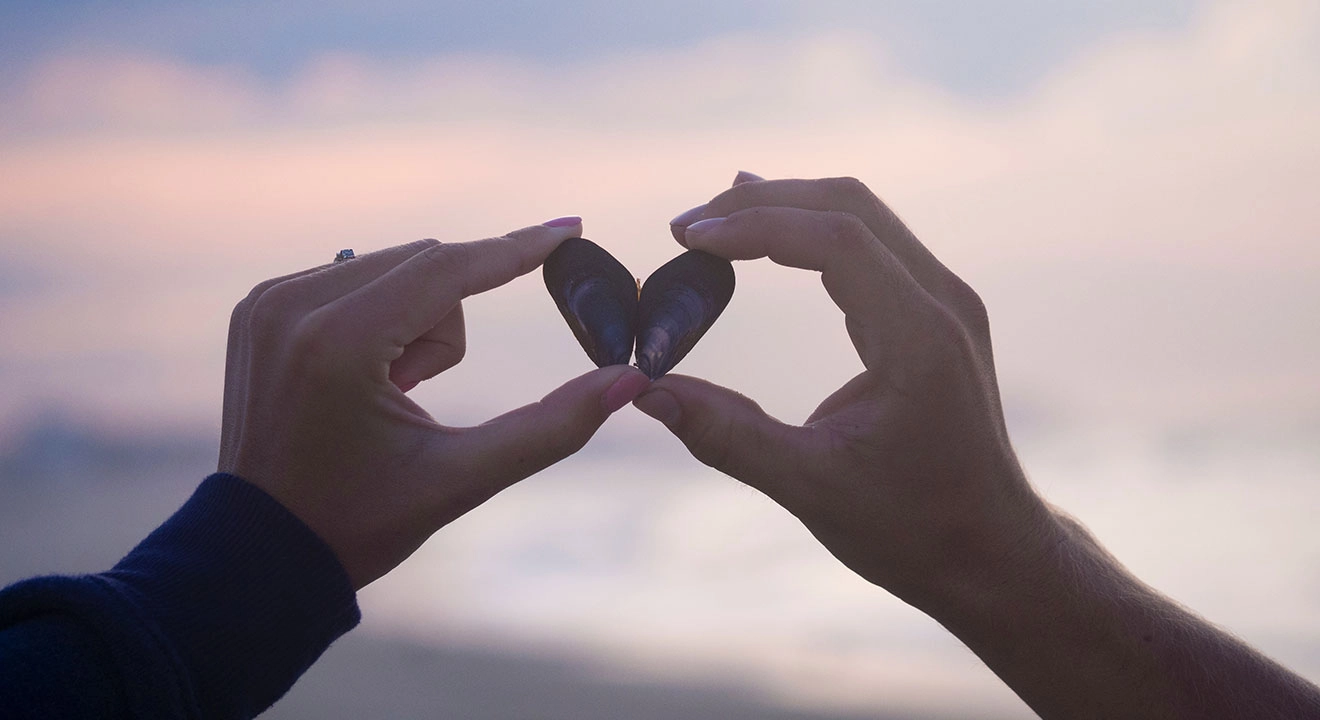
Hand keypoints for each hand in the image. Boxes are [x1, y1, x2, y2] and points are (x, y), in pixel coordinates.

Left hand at [219, 221, 650, 588]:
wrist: (261, 551)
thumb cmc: (360, 521)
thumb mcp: (462, 480)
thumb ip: (551, 428)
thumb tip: (629, 381)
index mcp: (337, 345)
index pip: (447, 268)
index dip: (517, 249)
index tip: (571, 229)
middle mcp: (292, 305)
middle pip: (425, 264)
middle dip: (446, 327)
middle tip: (414, 395)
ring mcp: (267, 301)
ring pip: (394, 267)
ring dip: (414, 321)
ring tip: (385, 395)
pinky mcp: (257, 306)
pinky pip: (354, 277)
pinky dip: (378, 318)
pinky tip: (357, 381)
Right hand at [642, 175, 1052, 605]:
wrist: (989, 551)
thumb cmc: (910, 528)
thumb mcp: (809, 487)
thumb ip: (726, 435)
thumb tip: (644, 391)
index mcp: (920, 339)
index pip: (837, 239)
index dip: (756, 225)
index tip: (688, 238)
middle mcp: (943, 303)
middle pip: (849, 206)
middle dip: (762, 202)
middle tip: (685, 226)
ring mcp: (947, 303)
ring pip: (862, 216)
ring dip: (786, 209)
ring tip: (712, 221)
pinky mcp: (937, 315)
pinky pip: (872, 244)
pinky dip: (813, 232)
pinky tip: (770, 237)